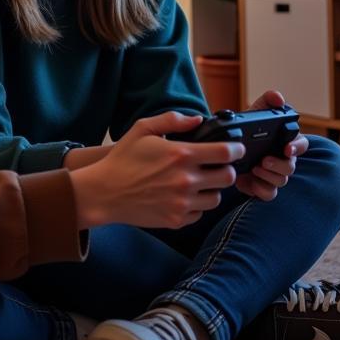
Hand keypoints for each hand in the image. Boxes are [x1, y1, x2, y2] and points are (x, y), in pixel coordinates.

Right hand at [69, 112, 242, 230]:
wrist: (105, 192)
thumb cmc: (123, 159)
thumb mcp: (142, 129)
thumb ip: (172, 120)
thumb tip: (197, 120)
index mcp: (181, 155)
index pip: (226, 153)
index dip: (235, 149)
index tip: (234, 148)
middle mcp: (186, 180)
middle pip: (228, 177)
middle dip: (225, 170)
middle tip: (215, 166)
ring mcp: (183, 202)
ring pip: (217, 198)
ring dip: (211, 189)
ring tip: (196, 182)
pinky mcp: (177, 219)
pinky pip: (199, 213)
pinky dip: (195, 205)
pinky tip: (182, 196)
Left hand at [234, 89, 304, 200]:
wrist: (227, 146)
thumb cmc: (247, 129)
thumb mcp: (255, 111)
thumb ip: (268, 101)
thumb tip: (278, 98)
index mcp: (286, 141)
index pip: (300, 144)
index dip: (296, 146)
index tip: (287, 148)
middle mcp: (283, 159)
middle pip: (291, 166)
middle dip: (279, 164)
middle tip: (264, 161)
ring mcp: (274, 175)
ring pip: (281, 181)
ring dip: (268, 176)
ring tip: (254, 168)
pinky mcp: (263, 186)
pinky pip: (268, 194)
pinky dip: (260, 189)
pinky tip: (249, 181)